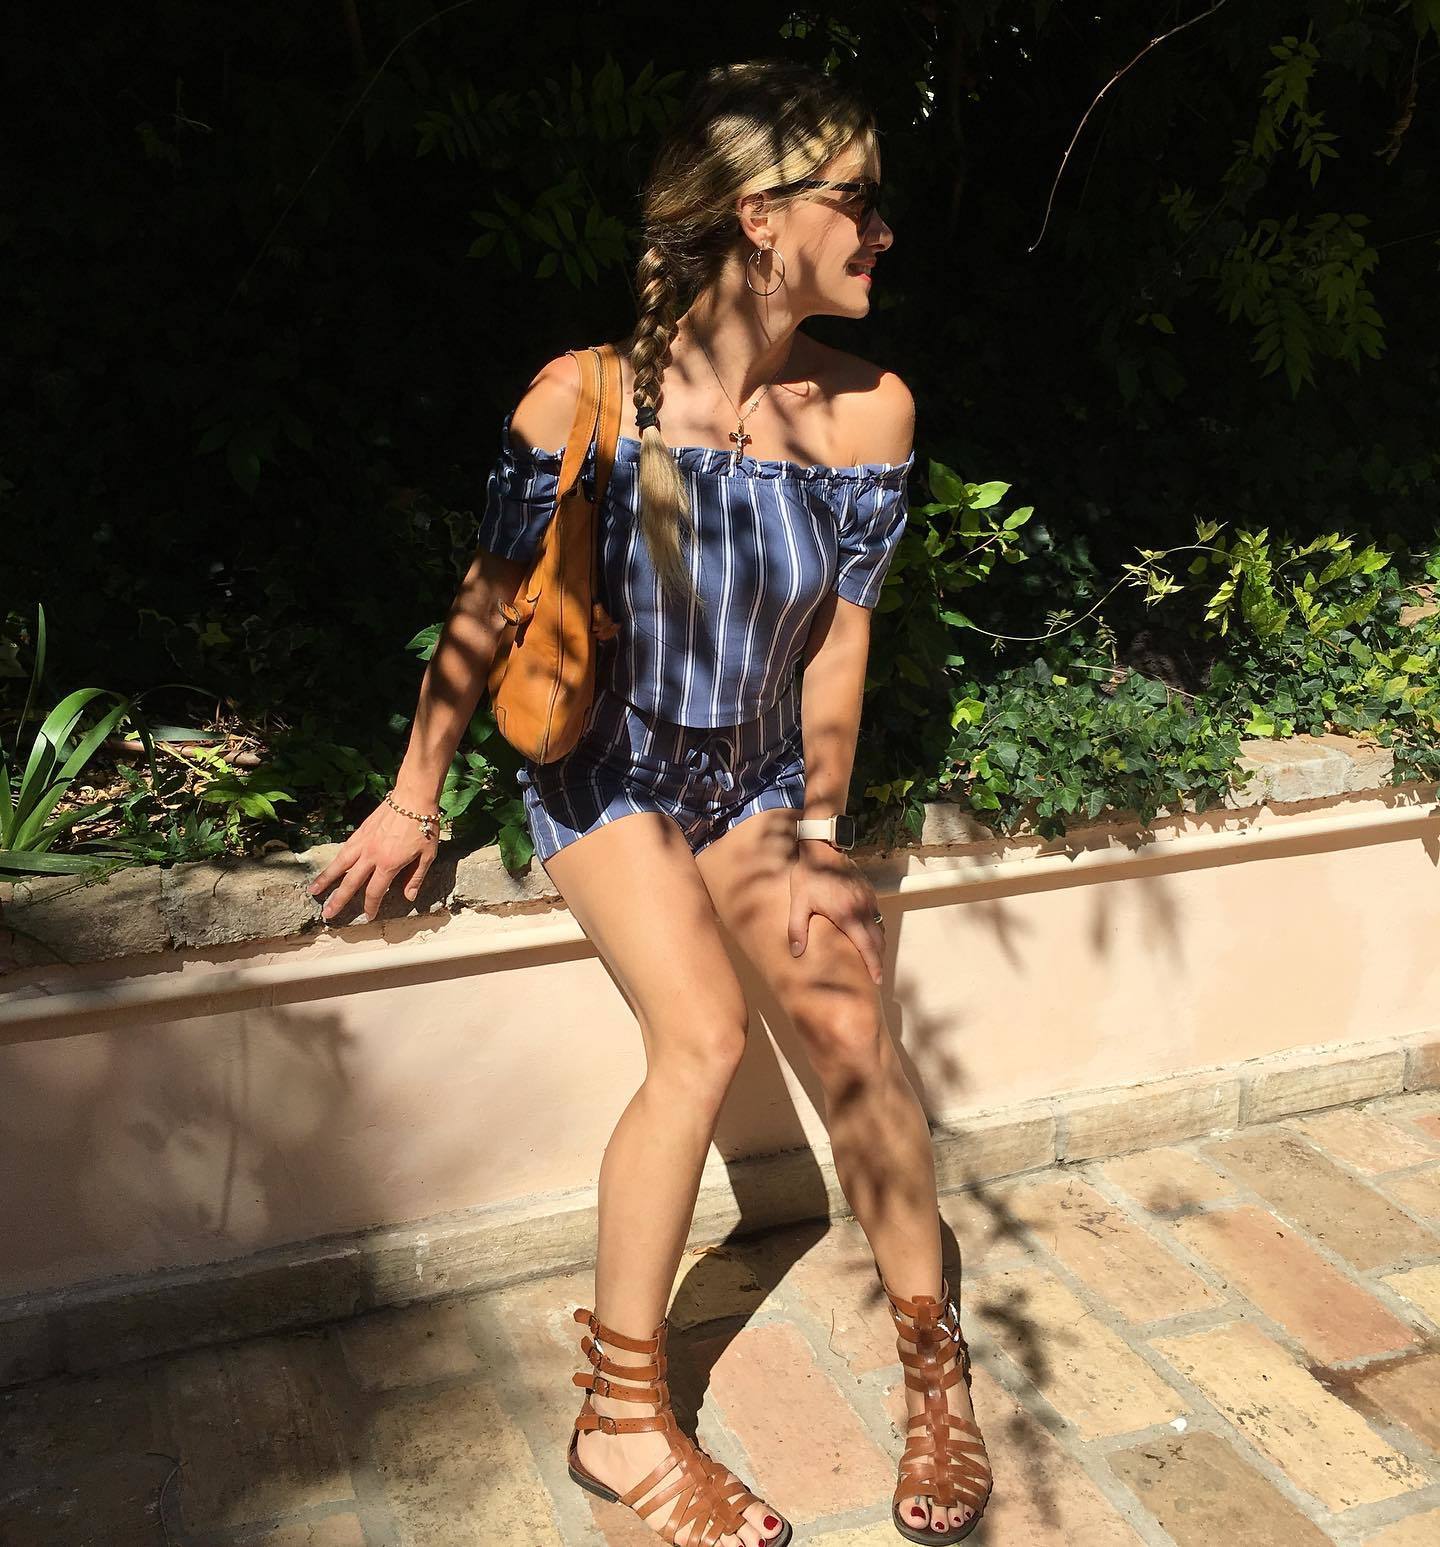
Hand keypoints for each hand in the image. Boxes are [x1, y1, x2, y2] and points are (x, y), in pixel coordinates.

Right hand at [305, 795, 438, 922]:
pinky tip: (330, 867)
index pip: (375, 892)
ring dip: (326, 879)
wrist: (412, 798)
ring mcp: (363, 842)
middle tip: (327, 914)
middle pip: (351, 882)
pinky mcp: (360, 832)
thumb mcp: (427, 855)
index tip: (367, 917)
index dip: (370, 907)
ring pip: (340, 865)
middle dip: (339, 900)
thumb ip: (416, 877)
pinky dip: (335, 861)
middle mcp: (371, 855)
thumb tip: (408, 897)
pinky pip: (344, 850)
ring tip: (313, 891)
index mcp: (389, 864)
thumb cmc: (424, 827)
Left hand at [788, 840, 884, 985]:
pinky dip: (875, 930)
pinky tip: (866, 936)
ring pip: (879, 929)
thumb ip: (797, 929)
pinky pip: (876, 916)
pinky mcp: (869, 893)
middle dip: (878, 960)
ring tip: (871, 959)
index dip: (873, 965)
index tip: (877, 980)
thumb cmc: (809, 876)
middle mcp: (862, 909)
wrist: (823, 850)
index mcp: (846, 915)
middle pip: (878, 941)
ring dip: (878, 945)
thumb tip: (796, 953)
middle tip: (875, 976)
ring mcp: (868, 900)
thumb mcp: (799, 903)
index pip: (866, 946)